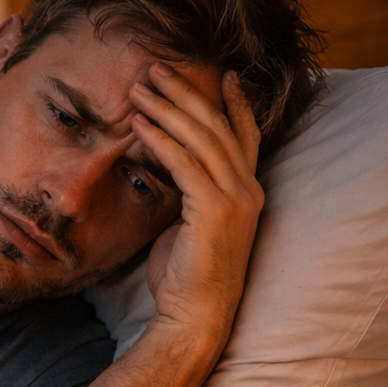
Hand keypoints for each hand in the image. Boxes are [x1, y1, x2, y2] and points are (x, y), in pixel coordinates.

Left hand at [133, 64, 262, 351]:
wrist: (194, 317)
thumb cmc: (184, 277)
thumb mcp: (189, 224)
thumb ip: (188, 193)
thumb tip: (164, 165)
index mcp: (248, 193)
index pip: (245, 137)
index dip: (236, 103)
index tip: (223, 74)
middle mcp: (248, 190)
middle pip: (218, 127)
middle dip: (187, 94)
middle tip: (157, 69)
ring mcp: (236, 198)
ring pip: (202, 138)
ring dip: (168, 108)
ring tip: (140, 87)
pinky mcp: (214, 209)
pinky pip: (184, 162)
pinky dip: (161, 139)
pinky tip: (139, 124)